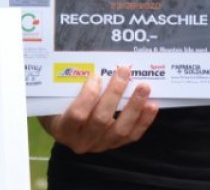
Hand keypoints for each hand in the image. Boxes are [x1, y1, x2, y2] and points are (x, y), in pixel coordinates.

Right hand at [40, 64, 157, 153]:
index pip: (77, 114)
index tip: (96, 75)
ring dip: (134, 106)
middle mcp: (82, 141)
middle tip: (124, 71)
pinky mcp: (115, 145)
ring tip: (143, 87)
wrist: (66, 131)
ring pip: (120, 129)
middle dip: (115, 93)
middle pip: (101, 119)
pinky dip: (144, 120)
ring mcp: (100, 145)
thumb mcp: (58, 98)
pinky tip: (152, 105)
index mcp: (63, 128)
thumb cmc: (59, 108)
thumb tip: (90, 64)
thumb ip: (69, 86)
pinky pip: (132, 136)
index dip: (88, 95)